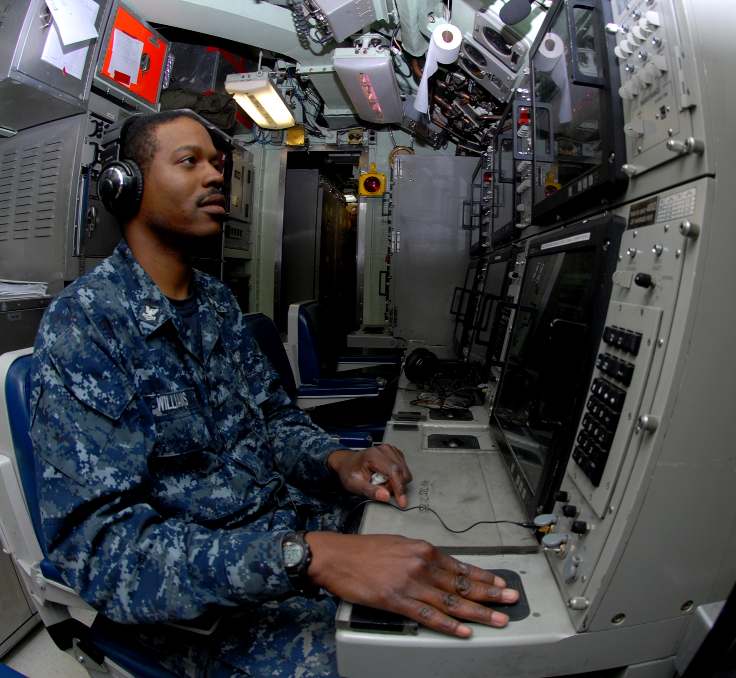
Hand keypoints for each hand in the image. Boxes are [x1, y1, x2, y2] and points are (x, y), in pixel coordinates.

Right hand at [306, 532, 518, 636]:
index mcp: (422, 549)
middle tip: (511, 599)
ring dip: (477, 612)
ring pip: (451, 600)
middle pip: (462, 582)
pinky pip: (428, 615)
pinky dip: (448, 624)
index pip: (461, 565)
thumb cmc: (363, 550)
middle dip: (490, 593)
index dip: (483, 576)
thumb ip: (421, 557)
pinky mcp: (397, 600)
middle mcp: (421, 564)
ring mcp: (410, 583)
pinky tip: (462, 630)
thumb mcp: (398, 544)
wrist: (336, 556)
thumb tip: (440, 568)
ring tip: (497, 618)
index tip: (500, 583)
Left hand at [328, 444, 411, 507]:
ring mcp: (391, 450)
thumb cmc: (350, 472)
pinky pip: (404, 469)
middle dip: (394, 486)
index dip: (399, 488)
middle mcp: (384, 450)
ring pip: (404, 472)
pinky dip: (397, 477)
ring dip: (396, 482)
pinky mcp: (395, 453)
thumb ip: (370, 491)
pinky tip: (385, 477)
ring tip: (380, 481)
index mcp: (374, 455)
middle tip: (379, 488)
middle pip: (401, 472)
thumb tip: (385, 496)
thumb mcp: (355, 484)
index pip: (394, 472)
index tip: (402, 502)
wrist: (347, 463)